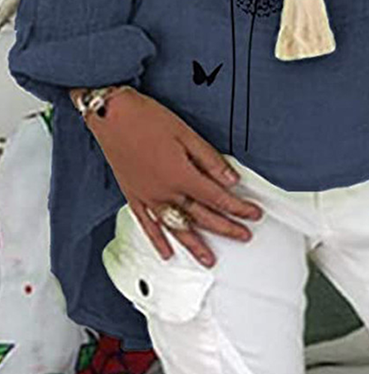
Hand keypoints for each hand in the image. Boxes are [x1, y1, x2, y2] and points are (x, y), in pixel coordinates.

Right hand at [85, 87, 263, 266]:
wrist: (111, 115)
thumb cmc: (146, 118)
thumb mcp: (186, 133)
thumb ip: (209, 159)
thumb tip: (230, 179)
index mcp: (181, 175)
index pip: (217, 197)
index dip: (238, 208)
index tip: (252, 214)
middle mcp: (164, 192)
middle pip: (201, 216)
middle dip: (226, 228)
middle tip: (243, 235)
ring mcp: (148, 197)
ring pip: (176, 227)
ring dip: (195, 245)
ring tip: (209, 259)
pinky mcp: (133, 196)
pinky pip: (148, 225)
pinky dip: (158, 241)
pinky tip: (167, 253)